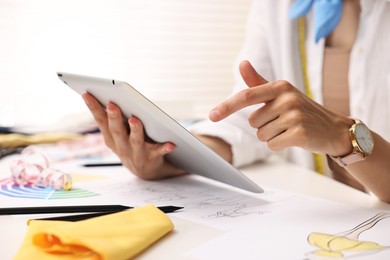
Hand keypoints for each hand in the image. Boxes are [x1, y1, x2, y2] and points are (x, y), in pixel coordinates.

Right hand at [82, 92, 185, 179]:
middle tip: (111, 104)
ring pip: (135, 141)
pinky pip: (159, 152)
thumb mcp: (119, 133)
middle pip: (117, 131)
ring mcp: (137, 154)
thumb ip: (113, 118)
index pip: (100, 120)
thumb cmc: (132, 144)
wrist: (147, 172)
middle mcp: (122, 147)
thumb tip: (108, 96)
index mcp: (111, 138)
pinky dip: (164, 148)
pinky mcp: (152, 159)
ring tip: (135, 119)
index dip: (93, 107)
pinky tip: (171, 144)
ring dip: (135, 130)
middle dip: (114, 118)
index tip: (86, 93)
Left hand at [209, 60, 353, 156]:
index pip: (247, 96)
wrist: (333, 129)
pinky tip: (294, 139)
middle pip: (254, 122)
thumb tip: (242, 63)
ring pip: (262, 135)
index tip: (212, 115)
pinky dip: (280, 145)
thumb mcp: (281, 94)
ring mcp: (295, 116)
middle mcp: (287, 98)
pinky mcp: (300, 134)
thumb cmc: (302, 111)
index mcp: (280, 86)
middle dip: (264, 126)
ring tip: (290, 129)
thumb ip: (259, 82)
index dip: (227, 106)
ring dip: (272, 136)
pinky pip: (272, 145)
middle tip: (283, 122)